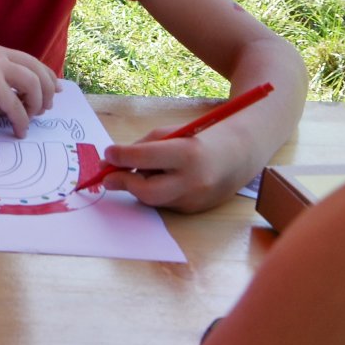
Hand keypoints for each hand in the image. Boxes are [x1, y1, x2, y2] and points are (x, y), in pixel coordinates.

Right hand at [0, 42, 58, 135]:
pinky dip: (22, 121)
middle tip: (46, 108)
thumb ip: (7, 87)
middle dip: (47, 91)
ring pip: (32, 85)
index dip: (46, 76)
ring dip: (36, 105)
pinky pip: (17, 106)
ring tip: (31, 118)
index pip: (29, 60)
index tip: (55, 90)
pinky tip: (19, 131)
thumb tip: (35, 100)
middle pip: (36, 70)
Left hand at [90, 130, 256, 212]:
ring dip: (136, 186)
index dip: (120, 156)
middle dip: (123, 183)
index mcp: (188, 154)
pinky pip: (163, 203)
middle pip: (147, 192)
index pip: (145, 158)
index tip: (107, 153)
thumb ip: (140, 147)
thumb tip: (109, 161)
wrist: (237, 157)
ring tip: (136, 172)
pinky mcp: (193, 211)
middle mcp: (193, 181)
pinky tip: (156, 180)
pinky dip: (152, 192)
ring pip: (152, 199)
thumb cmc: (198, 139)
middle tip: (108, 177)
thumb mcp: (170, 133)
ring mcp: (194, 200)